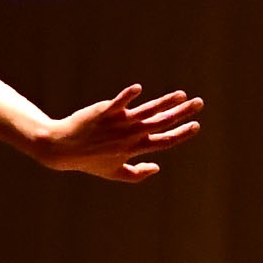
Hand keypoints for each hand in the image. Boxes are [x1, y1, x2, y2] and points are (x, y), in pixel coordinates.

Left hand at [37, 83, 202, 181]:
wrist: (63, 149)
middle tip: (199, 103)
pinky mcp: (105, 111)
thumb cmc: (89, 161)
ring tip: (182, 94)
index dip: (181, 134)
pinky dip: (128, 96)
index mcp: (134, 149)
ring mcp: (118, 122)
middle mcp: (130, 135)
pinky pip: (119, 102)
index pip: (164, 142)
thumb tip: (157, 168)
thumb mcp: (114, 173)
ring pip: (147, 111)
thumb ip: (137, 173)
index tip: (196, 125)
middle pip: (161, 123)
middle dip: (182, 114)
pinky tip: (139, 88)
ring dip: (165, 102)